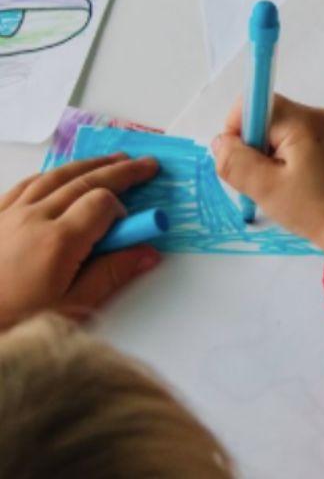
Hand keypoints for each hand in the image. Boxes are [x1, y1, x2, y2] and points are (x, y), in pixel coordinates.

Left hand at [0, 154, 160, 328]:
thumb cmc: (14, 325)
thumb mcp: (71, 309)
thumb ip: (111, 275)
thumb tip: (146, 253)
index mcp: (57, 242)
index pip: (103, 203)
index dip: (123, 208)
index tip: (131, 223)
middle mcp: (32, 219)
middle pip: (84, 181)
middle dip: (120, 171)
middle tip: (145, 165)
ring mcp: (7, 216)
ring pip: (53, 177)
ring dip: (87, 166)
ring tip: (110, 161)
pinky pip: (22, 186)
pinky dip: (48, 176)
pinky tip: (59, 176)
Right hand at [212, 96, 323, 253]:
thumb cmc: (316, 210)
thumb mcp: (266, 189)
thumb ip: (236, 161)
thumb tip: (221, 141)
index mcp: (305, 120)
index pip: (257, 102)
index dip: (239, 127)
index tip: (242, 160)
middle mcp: (323, 115)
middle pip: (272, 117)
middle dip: (257, 145)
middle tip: (263, 181)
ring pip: (288, 130)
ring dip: (275, 154)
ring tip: (285, 188)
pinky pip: (307, 140)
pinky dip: (294, 158)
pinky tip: (301, 186)